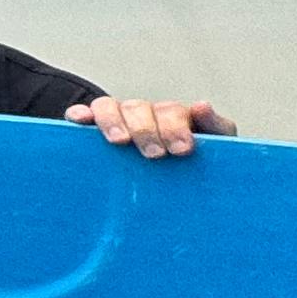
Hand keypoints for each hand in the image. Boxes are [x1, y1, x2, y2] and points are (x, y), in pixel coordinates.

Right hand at [69, 96, 233, 157]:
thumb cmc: (193, 168)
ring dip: (114, 121)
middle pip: (139, 108)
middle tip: (154, 154)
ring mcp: (117, 122)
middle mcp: (143, 115)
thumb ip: (215, 127)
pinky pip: (84, 115)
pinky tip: (81, 120)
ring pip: (109, 106)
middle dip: (146, 130)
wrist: (178, 192)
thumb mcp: (214, 148)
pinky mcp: (94, 131)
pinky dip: (80, 114)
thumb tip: (201, 105)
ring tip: (120, 142)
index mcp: (173, 118)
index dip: (174, 127)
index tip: (181, 150)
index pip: (170, 111)